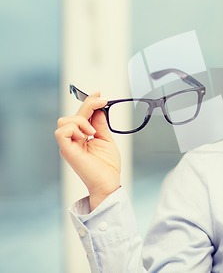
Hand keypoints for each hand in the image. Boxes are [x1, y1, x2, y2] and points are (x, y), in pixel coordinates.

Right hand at [55, 92, 120, 209]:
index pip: (80, 115)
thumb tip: (98, 109)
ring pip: (64, 120)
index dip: (88, 102)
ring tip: (92, 132)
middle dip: (88, 105)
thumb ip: (100, 124)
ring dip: (81, 120)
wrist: (108, 181)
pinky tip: (86, 136)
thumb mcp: (106, 139)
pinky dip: (75, 129)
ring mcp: (68, 145)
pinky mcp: (67, 150)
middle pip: (72, 114)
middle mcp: (72, 139)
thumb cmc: (107, 165)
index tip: (99, 94)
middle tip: (102, 102)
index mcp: (81, 136)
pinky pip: (61, 132)